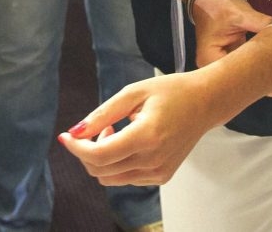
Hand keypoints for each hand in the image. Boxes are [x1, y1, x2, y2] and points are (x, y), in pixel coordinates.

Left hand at [58, 73, 222, 185]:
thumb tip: (75, 131)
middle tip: (97, 126)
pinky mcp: (161, 176)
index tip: (65, 136)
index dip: (76, 148)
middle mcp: (153, 160)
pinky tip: (126, 141)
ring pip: (111, 178)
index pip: (99, 156)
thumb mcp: (133, 93)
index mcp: (146, 136)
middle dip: (87, 151)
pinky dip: (116, 163)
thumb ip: (102, 114)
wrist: (205, 103)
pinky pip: (126, 178)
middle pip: (101, 170)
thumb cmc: (172, 92)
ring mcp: (158, 172)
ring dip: (101, 158)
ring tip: (113, 131)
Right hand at [190, 0, 271, 102]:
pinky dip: (266, 69)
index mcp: (211, 60)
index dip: (269, 86)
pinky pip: (250, 67)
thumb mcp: (240, 13)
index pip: (244, 79)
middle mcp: (215, 68)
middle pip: (247, 83)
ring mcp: (223, 62)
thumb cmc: (216, 2)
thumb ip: (264, 25)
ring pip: (250, 77)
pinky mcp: (231, 56)